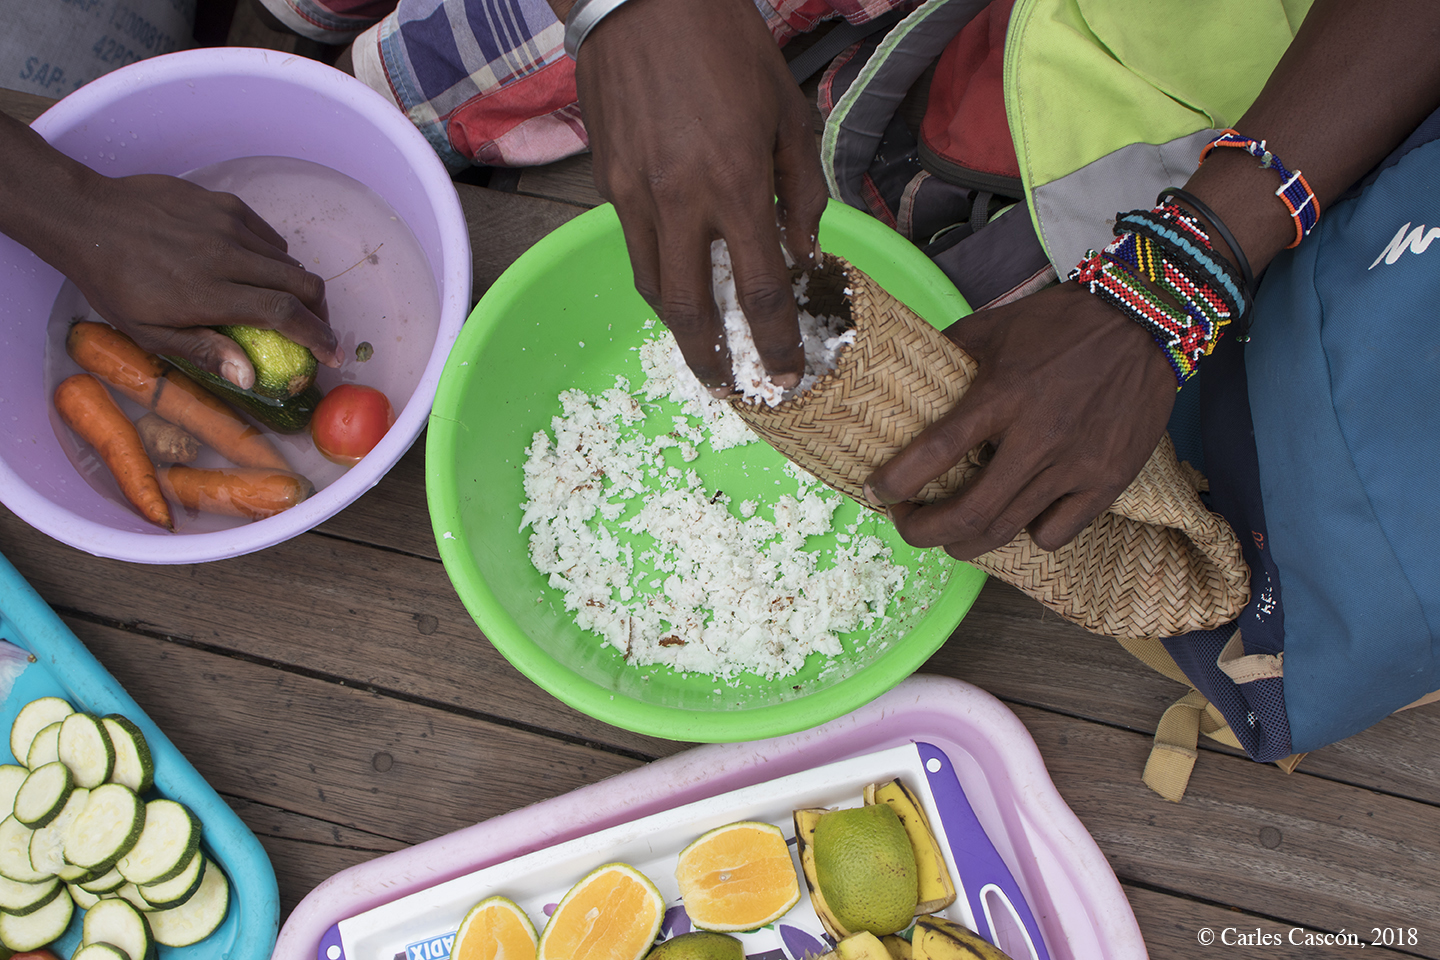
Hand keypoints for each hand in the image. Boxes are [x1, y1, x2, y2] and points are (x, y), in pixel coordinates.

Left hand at [52, 173, 339, 388]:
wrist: (87, 218)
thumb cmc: (113, 283)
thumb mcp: (147, 332)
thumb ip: (203, 350)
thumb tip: (249, 377)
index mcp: (210, 294)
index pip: (284, 314)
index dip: (318, 336)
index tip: (332, 353)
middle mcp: (228, 257)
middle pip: (302, 283)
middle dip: (320, 311)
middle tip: (315, 328)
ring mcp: (228, 225)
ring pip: (287, 260)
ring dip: (295, 286)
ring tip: (282, 301)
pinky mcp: (224, 204)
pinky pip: (267, 235)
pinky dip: (273, 256)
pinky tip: (255, 268)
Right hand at [571, 0, 828, 392]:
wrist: (642, 1)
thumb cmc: (728, 47)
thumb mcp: (788, 113)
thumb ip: (802, 191)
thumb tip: (805, 253)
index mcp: (735, 183)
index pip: (760, 290)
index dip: (775, 342)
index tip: (787, 375)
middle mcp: (680, 201)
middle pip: (691, 312)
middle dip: (712, 363)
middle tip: (731, 389)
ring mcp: (634, 196)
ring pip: (654, 288)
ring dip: (679, 327)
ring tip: (704, 345)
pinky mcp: (607, 184)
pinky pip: (635, 248)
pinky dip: (659, 277)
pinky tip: (679, 280)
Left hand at [863, 283, 1177, 560]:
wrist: (1145, 320)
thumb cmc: (1063, 322)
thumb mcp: (995, 326)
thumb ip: (949, 352)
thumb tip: (901, 373)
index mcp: (1003, 395)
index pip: (936, 452)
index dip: (895, 482)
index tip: (876, 492)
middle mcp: (1038, 438)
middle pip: (968, 513)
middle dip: (923, 531)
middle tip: (906, 524)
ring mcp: (1076, 465)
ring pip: (1007, 531)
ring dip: (965, 542)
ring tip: (950, 534)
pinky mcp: (1108, 481)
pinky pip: (1056, 534)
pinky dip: (1028, 534)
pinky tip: (1020, 515)